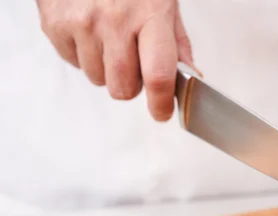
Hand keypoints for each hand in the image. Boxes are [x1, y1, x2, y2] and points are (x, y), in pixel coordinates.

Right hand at [36, 0, 195, 120]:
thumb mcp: (165, 2)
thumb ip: (178, 43)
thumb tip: (191, 78)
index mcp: (150, 14)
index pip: (158, 76)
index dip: (161, 103)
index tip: (162, 112)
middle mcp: (115, 20)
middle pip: (123, 88)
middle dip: (132, 86)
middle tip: (134, 64)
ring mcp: (82, 23)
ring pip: (97, 79)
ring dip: (106, 69)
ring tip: (109, 38)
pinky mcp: (55, 24)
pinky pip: (73, 62)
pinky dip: (84, 54)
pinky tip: (90, 29)